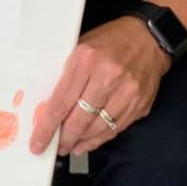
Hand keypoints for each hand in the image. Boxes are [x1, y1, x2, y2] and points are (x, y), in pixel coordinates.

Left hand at [29, 17, 171, 156]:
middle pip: (79, 120)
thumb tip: (48, 106)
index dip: (48, 127)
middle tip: (56, 146)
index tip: (39, 141)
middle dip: (64, 139)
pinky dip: (100, 138)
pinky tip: (89, 141)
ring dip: (81, 142)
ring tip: (71, 146)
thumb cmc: (111, 40)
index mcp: (87, 60)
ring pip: (98, 129)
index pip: (61, 102)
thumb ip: (67, 75)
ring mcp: (126, 93)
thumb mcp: (81, 47)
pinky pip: (115, 129)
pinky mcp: (139, 105)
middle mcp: (107, 77)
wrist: (147, 38)